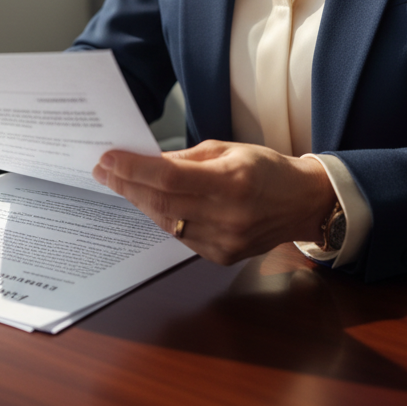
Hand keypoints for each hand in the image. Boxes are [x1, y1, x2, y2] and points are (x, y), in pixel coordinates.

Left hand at [91, 140, 334, 264]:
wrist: (304, 203)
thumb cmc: (268, 169)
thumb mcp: (229, 149)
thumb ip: (187, 158)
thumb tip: (148, 161)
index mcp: (231, 182)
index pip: (169, 178)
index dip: (134, 169)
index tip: (108, 159)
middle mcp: (227, 216)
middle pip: (162, 201)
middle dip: (127, 185)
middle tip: (103, 170)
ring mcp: (225, 241)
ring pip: (166, 222)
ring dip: (139, 202)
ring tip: (120, 183)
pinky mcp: (222, 256)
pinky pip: (180, 236)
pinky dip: (162, 218)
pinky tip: (149, 203)